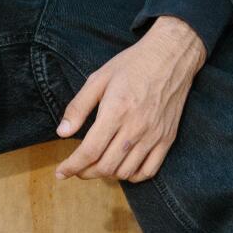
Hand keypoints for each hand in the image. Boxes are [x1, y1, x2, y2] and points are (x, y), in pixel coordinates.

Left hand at [56, 17, 204, 182]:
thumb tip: (62, 133)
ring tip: (97, 166)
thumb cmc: (132, 64)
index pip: (89, 151)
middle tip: (77, 168)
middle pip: (106, 166)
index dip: (72, 166)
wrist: (171, 55)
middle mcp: (136, 127)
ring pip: (125, 172)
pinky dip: (132, 176)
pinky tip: (122, 167)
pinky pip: (149, 171)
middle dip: (85, 173)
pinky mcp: (167, 138)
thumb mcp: (99, 78)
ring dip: (107, 175)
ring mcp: (154, 135)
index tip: (60, 172)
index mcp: (116, 111)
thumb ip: (78, 107)